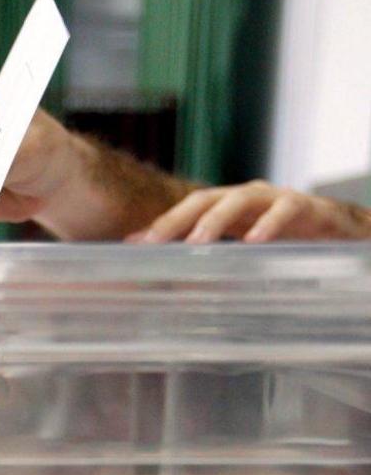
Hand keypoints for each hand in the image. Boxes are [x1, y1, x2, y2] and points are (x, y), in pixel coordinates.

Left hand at [128, 180, 370, 243]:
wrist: (341, 232)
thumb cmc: (286, 241)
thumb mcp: (244, 250)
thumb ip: (213, 258)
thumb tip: (171, 277)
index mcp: (227, 207)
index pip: (186, 211)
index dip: (161, 225)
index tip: (134, 246)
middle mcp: (245, 198)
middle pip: (204, 200)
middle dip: (176, 220)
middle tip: (153, 242)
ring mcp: (274, 198)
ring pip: (238, 200)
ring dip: (215, 221)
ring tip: (197, 243)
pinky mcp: (305, 206)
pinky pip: (285, 210)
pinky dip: (269, 224)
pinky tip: (255, 241)